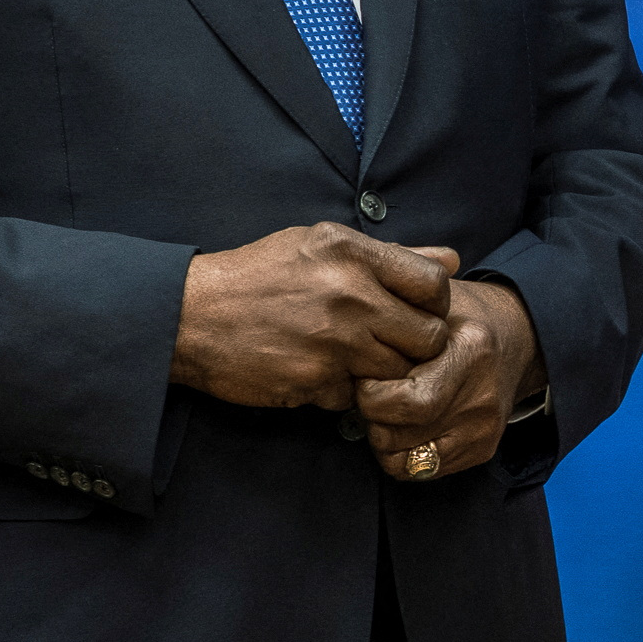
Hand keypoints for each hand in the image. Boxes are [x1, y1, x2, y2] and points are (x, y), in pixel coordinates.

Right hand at [170, 226, 458, 411]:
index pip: (434, 284)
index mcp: (351, 252)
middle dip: (415, 346)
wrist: (190, 315)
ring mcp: (333, 341)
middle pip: (427, 337)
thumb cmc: (258, 275)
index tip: (414, 310)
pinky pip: (355, 397)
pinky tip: (319, 372)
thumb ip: (391, 255)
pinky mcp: (314, 380)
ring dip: (382, 372)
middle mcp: (348, 294)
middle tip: (389, 343)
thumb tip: (451, 261)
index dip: (433, 303)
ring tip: (352, 358)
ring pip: (397, 372)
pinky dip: (343, 392)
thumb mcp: (319, 244)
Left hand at [355, 278, 546, 479]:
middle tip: (371, 394)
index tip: (367, 377)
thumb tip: (348, 345)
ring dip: (383, 438)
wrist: (517, 337)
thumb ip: (394, 320)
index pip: (408, 402)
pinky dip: (402, 452)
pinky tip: (406, 424)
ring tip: (389, 408)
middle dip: (371, 419)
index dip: (372, 395)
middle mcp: (482, 397)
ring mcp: (484, 429)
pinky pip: (420, 471)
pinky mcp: (482, 450)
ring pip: (405, 462)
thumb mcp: (429, 304)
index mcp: (470, 353)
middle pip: (399, 436)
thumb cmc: (460, 318)